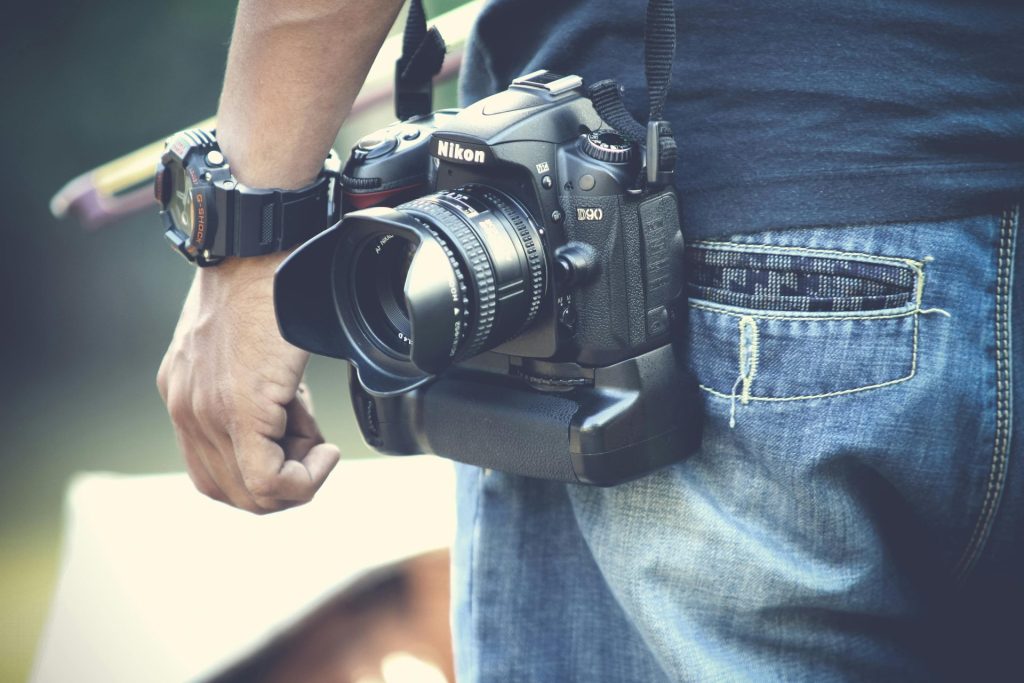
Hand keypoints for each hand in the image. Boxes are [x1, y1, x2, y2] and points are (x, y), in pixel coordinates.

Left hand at [157, 254, 339, 512]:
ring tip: (316, 435)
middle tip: (312, 449)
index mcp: (183, 394)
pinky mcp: (242, 410)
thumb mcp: (242, 346)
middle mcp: (186, 410)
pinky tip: (326, 451)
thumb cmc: (263, 284)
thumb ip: (249, 389)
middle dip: (284, 486)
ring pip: (254, 494)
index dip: (264, 474)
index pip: (215, 474)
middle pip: (233, 493)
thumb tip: (288, 424)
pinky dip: (306, 479)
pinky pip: (269, 480)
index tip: (296, 441)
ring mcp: (208, 413)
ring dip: (298, 478)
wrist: (261, 249)